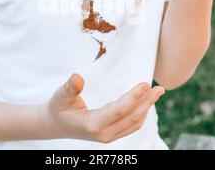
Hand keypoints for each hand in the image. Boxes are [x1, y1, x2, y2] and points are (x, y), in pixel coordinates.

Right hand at [44, 73, 164, 142]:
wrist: (55, 124)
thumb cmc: (58, 107)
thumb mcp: (60, 96)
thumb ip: (70, 87)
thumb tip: (77, 77)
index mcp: (92, 124)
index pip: (119, 110)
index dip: (134, 97)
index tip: (145, 84)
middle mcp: (103, 133)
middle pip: (132, 118)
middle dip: (147, 102)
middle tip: (159, 88)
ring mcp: (108, 136)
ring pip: (134, 123)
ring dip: (147, 108)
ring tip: (156, 93)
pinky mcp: (111, 134)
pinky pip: (131, 126)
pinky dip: (141, 114)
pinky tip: (146, 103)